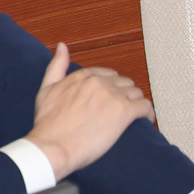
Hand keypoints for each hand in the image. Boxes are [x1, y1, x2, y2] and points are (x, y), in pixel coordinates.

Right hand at [26, 42, 155, 178]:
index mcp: (82, 76)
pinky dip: (148, 113)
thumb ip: (56, 66)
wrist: (53, 146)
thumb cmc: (48, 123)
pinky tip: (145, 120)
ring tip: (133, 116)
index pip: (107, 74)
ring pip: (136, 93)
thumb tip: (62, 46)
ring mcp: (112, 96)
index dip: (111, 86)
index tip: (111, 98)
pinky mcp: (124, 112)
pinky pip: (145, 106)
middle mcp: (98, 82)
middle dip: (124, 94)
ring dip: (136, 103)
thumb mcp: (46, 89)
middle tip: (121, 109)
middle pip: (124, 83)